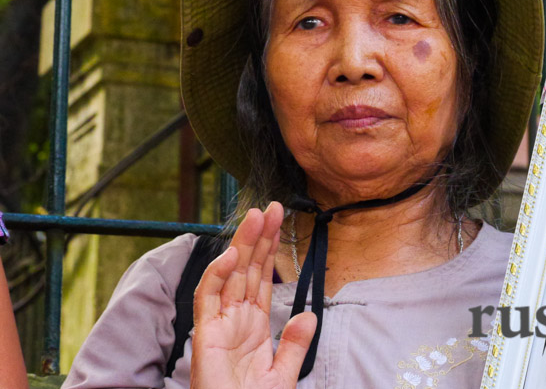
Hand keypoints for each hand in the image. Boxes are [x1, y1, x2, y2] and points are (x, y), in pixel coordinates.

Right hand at [191, 202, 316, 388]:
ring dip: (242, 244)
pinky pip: (208, 298)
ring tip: (257, 216)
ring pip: (229, 275)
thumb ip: (294, 344)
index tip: (280, 222)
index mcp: (252, 326)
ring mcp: (218, 325)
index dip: (270, 249)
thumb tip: (309, 315)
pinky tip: (232, 254)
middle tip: (272, 207)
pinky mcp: (204, 336)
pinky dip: (218, 274)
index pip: (261, 278)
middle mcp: (234, 320)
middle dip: (259, 236)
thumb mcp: (283, 374)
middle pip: (247, 269)